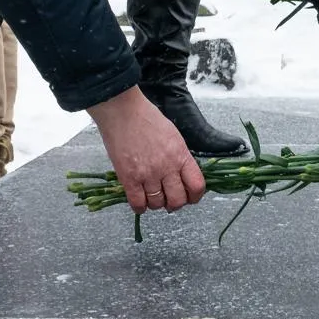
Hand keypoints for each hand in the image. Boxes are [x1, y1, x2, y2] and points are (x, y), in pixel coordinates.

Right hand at [88, 86, 205, 215]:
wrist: (122, 111)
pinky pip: (138, 204)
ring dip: (156, 203)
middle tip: (169, 199)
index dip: (195, 196)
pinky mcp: (128, 178)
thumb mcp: (173, 136)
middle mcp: (167, 167)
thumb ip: (179, 157)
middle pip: (178, 200)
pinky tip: (139, 199)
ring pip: (157, 204)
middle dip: (175, 203)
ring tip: (151, 195)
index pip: (197, 186)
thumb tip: (182, 175)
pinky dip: (140, 206)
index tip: (190, 197)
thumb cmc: (146, 118)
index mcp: (180, 155)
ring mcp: (147, 174)